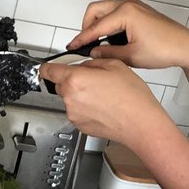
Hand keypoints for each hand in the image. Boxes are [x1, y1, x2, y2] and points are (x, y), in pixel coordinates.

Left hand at [38, 58, 173, 148]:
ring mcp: (74, 114)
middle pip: (60, 85)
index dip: (47, 67)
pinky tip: (103, 107)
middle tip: (94, 80)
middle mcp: (70, 98)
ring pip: (70, 99)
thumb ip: (93, 62)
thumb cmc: (132, 97)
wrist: (141, 124)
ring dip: (80, 96)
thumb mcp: (114, 65)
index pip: (48, 71)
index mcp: (75, 79)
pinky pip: (78, 112)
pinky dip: (86, 109)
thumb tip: (86, 65)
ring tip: (104, 96)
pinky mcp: (80, 126)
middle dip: (72, 80)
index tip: (47, 68)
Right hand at [68, 0, 188, 70]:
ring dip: (98, 24)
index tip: (72, 46)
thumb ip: (109, 54)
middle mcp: (129, 4)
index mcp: (126, 13)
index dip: (82, 38)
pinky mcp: (139, 10)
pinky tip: (111, 39)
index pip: (96, 26)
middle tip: (84, 43)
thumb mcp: (132, 57)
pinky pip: (116, 12)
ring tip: (97, 43)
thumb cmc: (165, 49)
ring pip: (105, 10)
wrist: (186, 47)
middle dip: (87, 26)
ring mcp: (134, 5)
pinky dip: (109, 23)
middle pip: (95, 10)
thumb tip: (94, 52)